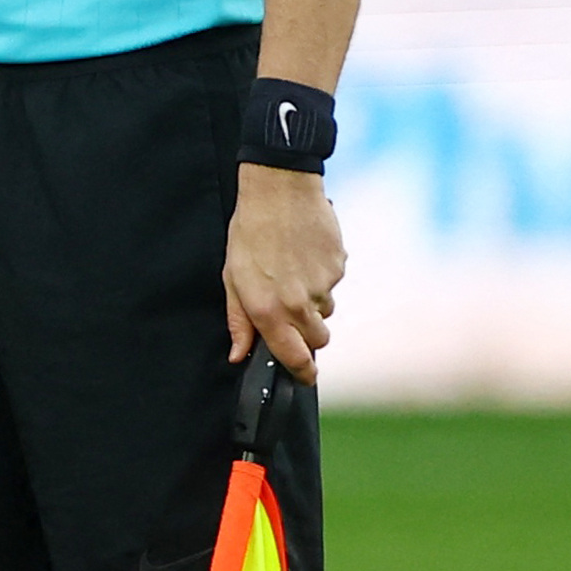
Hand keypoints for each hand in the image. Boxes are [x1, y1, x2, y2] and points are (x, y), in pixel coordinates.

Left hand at [223, 164, 343, 376]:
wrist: (280, 192)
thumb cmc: (249, 235)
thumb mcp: (231, 279)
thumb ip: (239, 321)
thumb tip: (239, 355)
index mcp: (269, 310)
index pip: (295, 357)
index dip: (303, 372)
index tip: (306, 378)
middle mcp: (299, 304)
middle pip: (318, 339)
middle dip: (308, 334)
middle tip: (290, 311)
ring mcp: (323, 285)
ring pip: (325, 310)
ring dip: (313, 302)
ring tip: (291, 272)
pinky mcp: (339, 267)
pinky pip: (333, 283)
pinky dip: (321, 276)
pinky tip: (304, 256)